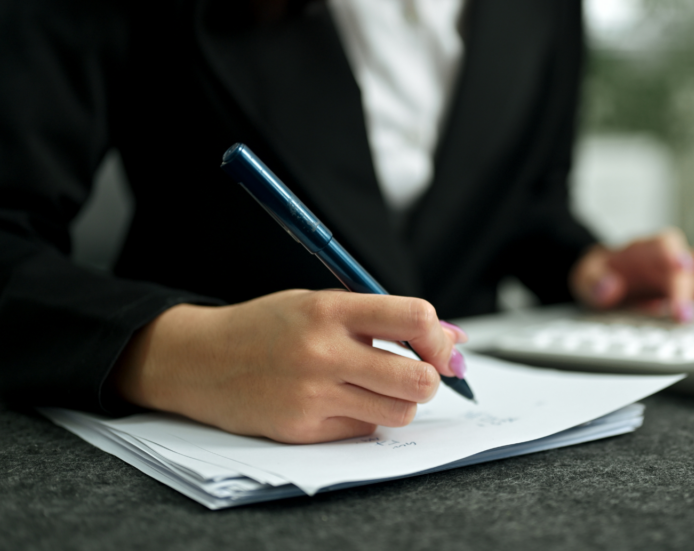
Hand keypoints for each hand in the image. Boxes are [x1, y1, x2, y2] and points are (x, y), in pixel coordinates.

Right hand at [111, 289, 467, 443]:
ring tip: (374, 386)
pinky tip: (339, 401)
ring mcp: (312, 395)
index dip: (438, 337)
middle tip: (420, 374)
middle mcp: (323, 352)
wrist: (200, 360)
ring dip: (400, 402)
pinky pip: (364, 430)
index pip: (414, 318)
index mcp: (330, 309)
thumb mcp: (321, 303)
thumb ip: (384, 318)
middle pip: (418, 379)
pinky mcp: (302, 430)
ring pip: (399, 412)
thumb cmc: (268, 327)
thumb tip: (452, 339)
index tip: (438, 345)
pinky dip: (365, 417)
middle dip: (431, 379)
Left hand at [569, 228, 693, 320]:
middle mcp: (675, 255)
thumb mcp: (584, 278)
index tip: (680, 267)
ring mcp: (692, 269)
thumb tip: (609, 287)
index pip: (664, 245)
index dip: (674, 255)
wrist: (606, 274)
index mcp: (646, 250)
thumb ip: (593, 281)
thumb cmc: (601, 275)